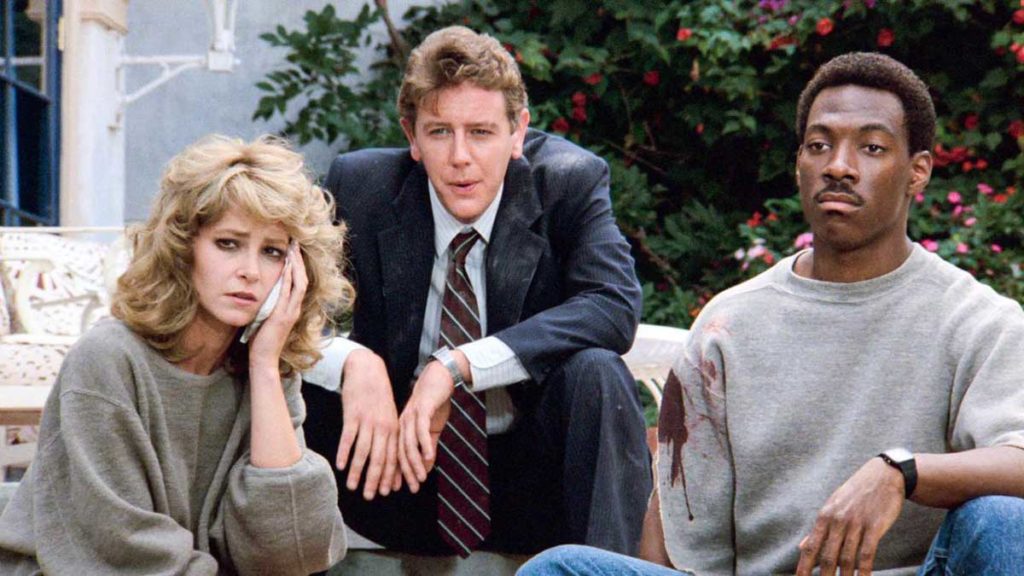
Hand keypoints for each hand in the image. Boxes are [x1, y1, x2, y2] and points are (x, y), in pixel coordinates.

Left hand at [249, 244, 306, 367]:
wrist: (264, 359)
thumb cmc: (262, 341)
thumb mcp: (266, 318)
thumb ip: (267, 305)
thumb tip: (260, 291)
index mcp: (292, 309)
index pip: (299, 282)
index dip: (297, 266)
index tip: (292, 251)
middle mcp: (294, 309)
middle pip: (302, 279)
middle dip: (299, 260)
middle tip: (295, 244)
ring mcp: (290, 312)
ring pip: (299, 284)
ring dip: (296, 266)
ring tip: (292, 250)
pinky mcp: (283, 317)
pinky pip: (288, 294)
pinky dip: (288, 279)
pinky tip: (286, 267)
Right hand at [337, 348, 400, 499]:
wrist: (367, 370)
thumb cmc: (378, 396)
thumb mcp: (389, 415)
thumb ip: (389, 436)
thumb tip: (389, 459)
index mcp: (393, 428)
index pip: (393, 457)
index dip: (390, 476)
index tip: (386, 492)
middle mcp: (383, 427)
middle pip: (380, 459)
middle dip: (375, 480)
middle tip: (371, 497)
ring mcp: (368, 421)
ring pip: (363, 452)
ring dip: (357, 472)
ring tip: (353, 486)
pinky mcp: (353, 415)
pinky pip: (348, 438)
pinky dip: (344, 453)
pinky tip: (340, 465)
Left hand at [397, 359, 454, 492]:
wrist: (439, 377)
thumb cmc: (434, 402)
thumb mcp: (431, 428)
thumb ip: (429, 446)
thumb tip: (427, 466)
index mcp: (401, 428)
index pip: (396, 454)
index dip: (396, 472)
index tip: (396, 489)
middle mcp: (402, 424)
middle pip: (399, 452)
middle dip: (402, 473)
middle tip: (408, 489)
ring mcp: (411, 416)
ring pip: (409, 444)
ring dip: (414, 463)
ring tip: (420, 478)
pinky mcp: (422, 409)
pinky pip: (421, 429)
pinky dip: (425, 444)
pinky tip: (429, 456)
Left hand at [796, 457, 904, 575]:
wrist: (884, 475)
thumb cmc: (856, 493)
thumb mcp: (833, 505)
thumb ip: (819, 528)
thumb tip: (802, 546)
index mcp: (825, 516)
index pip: (811, 546)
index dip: (804, 566)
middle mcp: (838, 520)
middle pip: (827, 556)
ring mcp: (856, 524)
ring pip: (847, 558)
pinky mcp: (875, 527)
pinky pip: (867, 554)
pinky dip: (864, 571)